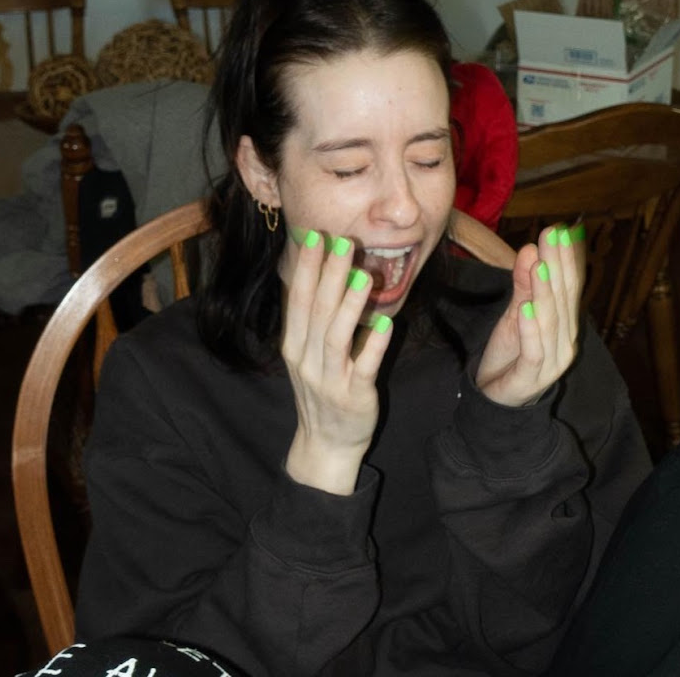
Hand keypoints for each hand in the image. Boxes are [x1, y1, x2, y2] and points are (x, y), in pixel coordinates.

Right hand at [281, 233, 393, 494]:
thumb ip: (315, 319)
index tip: (315, 236)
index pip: (298, 299)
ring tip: (363, 275)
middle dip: (329, 275)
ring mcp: (329, 378)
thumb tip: (328, 274)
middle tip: (343, 242)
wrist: (326, 443)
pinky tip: (385, 324)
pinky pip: (364, 367)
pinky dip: (373, 345)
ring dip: (350, 305)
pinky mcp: (354, 396)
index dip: (307, 268)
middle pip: (317, 311)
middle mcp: (306, 359)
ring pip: (336, 336)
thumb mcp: (307, 353)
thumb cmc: (321, 389)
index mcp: (294, 344)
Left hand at [475, 224, 584, 406]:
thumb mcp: (513, 314)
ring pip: (551, 322)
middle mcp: (565, 340)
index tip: (559, 230)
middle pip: (564, 299)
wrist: (495, 398)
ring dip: (545, 293)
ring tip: (539, 267)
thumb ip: (522, 286)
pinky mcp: (533, 377)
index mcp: (564, 323)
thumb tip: (529, 250)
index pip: (568, 287)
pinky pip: (534, 350)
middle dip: (559, 266)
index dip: (565, 259)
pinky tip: (524, 310)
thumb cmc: (509, 353)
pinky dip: (530, 329)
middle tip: (553, 236)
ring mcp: (553, 361)